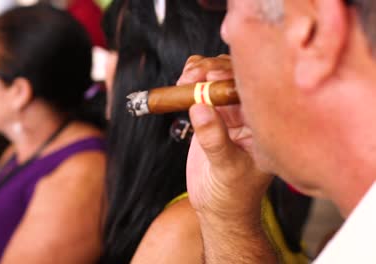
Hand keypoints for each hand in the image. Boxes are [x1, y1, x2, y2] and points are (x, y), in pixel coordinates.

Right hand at [179, 55, 272, 219]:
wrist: (219, 208)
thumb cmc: (232, 194)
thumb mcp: (225, 168)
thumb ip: (214, 139)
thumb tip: (199, 108)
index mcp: (263, 124)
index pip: (251, 89)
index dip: (231, 77)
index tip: (210, 78)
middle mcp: (248, 114)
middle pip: (232, 77)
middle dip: (210, 71)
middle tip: (191, 78)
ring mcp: (229, 113)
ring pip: (215, 79)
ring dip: (198, 73)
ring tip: (184, 82)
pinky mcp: (211, 116)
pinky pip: (201, 91)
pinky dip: (190, 82)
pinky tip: (182, 84)